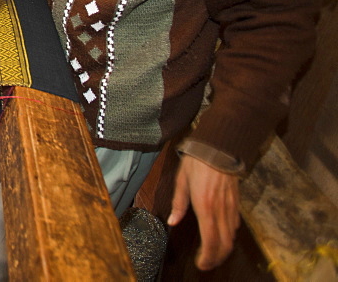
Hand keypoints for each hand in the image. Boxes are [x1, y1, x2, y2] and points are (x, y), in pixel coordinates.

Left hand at [168, 154, 240, 270]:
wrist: (219, 146)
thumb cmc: (197, 161)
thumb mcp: (181, 180)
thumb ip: (178, 203)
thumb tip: (173, 222)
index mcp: (205, 206)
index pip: (210, 241)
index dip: (207, 257)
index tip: (201, 265)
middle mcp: (220, 210)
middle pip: (224, 244)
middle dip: (216, 258)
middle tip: (207, 264)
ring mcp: (231, 206)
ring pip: (231, 236)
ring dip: (223, 249)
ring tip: (213, 254)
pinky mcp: (236, 202)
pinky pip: (235, 224)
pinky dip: (229, 236)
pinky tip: (222, 236)